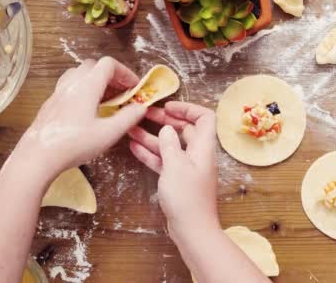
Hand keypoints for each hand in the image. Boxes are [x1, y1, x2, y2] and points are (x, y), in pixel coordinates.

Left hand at [10, 57, 146, 182]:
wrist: (37, 157)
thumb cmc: (74, 144)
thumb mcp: (110, 133)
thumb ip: (129, 117)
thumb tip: (141, 107)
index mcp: (87, 86)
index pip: (108, 64)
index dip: (125, 72)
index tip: (135, 87)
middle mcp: (71, 84)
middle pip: (93, 66)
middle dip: (112, 76)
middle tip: (122, 93)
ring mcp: (58, 93)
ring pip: (79, 75)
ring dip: (96, 81)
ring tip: (106, 100)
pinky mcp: (51, 104)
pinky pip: (69, 87)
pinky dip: (84, 91)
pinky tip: (88, 111)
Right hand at [128, 102, 218, 231]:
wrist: (192, 229)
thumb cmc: (187, 197)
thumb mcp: (175, 166)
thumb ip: (169, 144)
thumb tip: (167, 128)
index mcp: (204, 147)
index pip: (204, 117)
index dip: (188, 108)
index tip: (167, 106)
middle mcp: (197, 154)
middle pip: (184, 129)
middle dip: (164, 119)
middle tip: (143, 114)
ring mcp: (187, 167)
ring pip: (170, 145)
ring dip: (152, 136)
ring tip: (131, 128)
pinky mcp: (177, 179)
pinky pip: (164, 160)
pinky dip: (151, 153)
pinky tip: (134, 146)